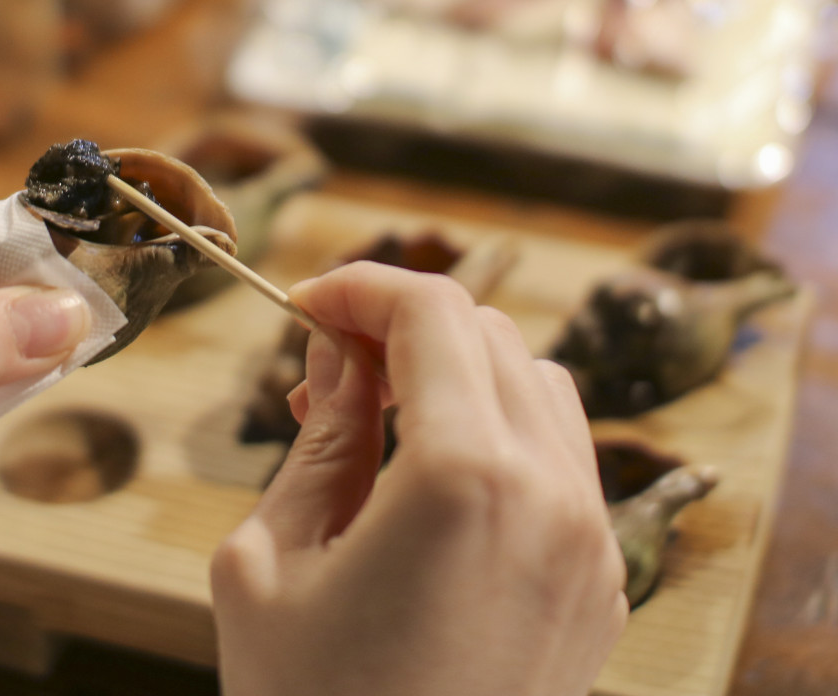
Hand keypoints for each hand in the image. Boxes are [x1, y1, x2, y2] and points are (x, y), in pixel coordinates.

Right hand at [212, 262, 625, 695]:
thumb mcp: (273, 558)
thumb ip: (320, 437)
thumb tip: (339, 352)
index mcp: (464, 479)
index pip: (432, 313)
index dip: (360, 286)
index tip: (302, 305)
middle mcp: (552, 498)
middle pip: (487, 337)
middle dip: (400, 324)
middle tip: (321, 363)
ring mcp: (589, 545)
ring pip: (535, 388)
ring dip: (453, 372)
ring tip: (371, 418)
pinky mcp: (598, 587)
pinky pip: (561, 462)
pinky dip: (498, 431)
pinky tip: (428, 476)